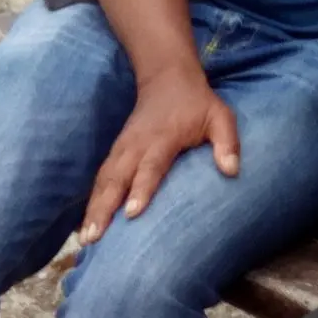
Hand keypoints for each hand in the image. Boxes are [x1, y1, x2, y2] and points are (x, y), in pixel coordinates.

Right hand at [80, 71, 240, 243]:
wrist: (167, 78)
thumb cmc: (197, 103)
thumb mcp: (220, 116)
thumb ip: (227, 142)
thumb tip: (232, 171)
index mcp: (163, 137)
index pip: (150, 166)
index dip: (141, 189)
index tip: (132, 213)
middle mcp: (137, 144)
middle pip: (116, 178)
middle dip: (104, 208)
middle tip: (94, 237)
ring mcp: (122, 148)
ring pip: (104, 181)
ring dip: (93, 209)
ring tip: (85, 238)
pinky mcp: (116, 151)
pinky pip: (101, 178)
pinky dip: (91, 200)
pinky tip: (87, 225)